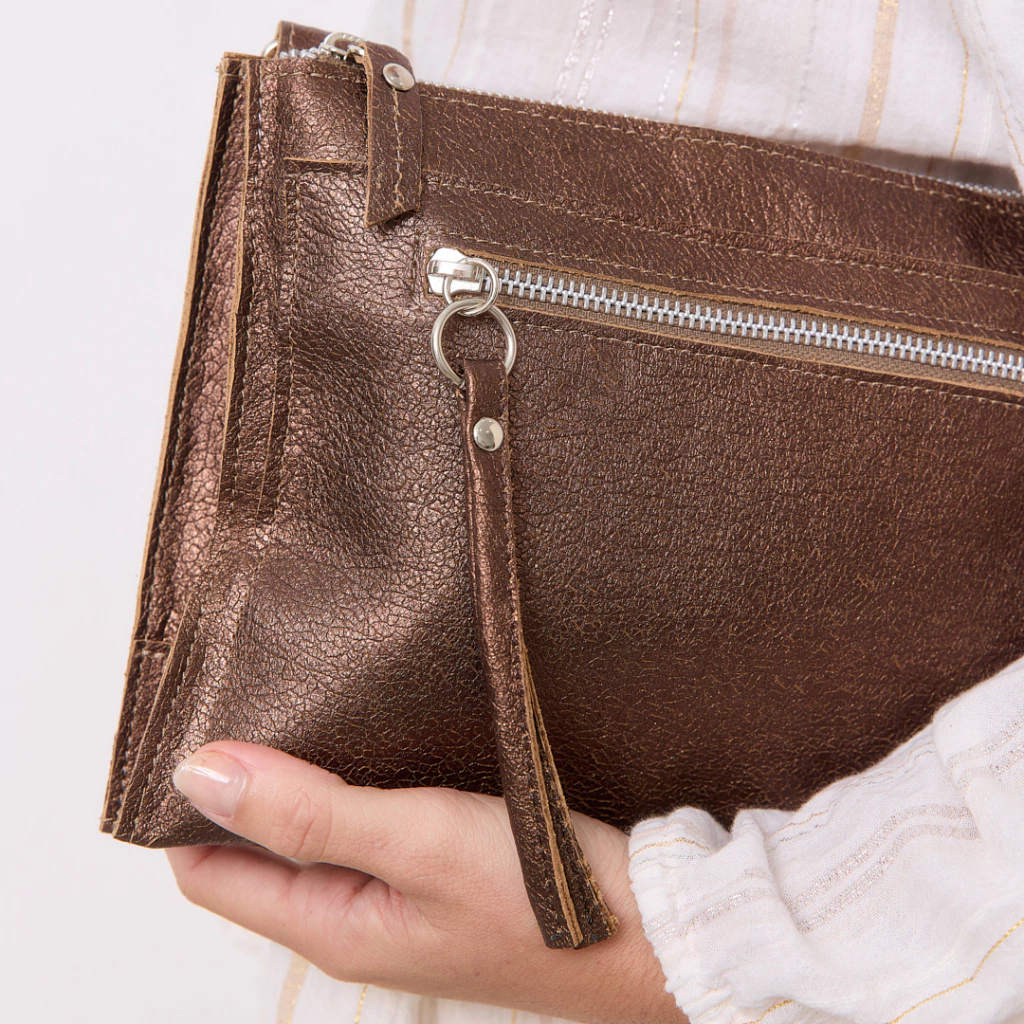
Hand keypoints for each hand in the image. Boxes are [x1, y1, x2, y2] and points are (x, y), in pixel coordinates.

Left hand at [167, 742, 683, 1023]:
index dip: (190, 804)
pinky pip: (370, 825)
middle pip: (257, 851)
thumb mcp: (415, 843)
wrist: (653, 929)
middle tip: (247, 698)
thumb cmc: (542, 900)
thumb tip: (201, 774)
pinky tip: (374, 738)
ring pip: (315, 833)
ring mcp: (399, 896)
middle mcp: (354, 917)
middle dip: (241, 784)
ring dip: (300, 779)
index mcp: (330, 925)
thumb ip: (307, 813)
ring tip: (303, 706)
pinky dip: (355, 782)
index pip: (209, 870)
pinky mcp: (440, 871)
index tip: (196, 727)